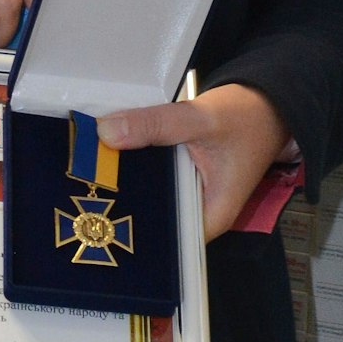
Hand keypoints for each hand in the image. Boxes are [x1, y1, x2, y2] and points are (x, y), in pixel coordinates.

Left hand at [98, 84, 291, 240]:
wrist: (265, 104)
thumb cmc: (247, 118)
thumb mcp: (201, 118)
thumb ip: (156, 125)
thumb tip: (106, 132)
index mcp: (210, 214)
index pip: (164, 237)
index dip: (129, 227)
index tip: (94, 210)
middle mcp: (197, 210)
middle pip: (150, 214)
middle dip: (117, 200)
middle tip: (77, 183)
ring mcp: (186, 192)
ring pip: (147, 192)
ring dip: (121, 179)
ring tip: (82, 167)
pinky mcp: (178, 175)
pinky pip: (150, 174)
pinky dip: (132, 163)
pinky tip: (104, 152)